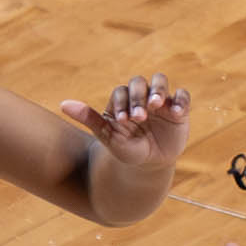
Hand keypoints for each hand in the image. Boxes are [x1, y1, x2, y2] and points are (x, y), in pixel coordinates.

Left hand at [61, 72, 191, 169]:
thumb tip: (63, 104)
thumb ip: (89, 118)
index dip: (122, 103)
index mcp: (122, 100)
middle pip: (140, 82)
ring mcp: (161, 102)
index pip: (121, 91)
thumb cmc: (126, 149)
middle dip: (139, 97)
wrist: (150, 164)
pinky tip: (176, 113)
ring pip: (160, 81)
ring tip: (157, 105)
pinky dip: (181, 101)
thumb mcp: (108, 136)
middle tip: (140, 117)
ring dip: (158, 90)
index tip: (124, 121)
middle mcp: (141, 96)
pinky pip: (183, 97)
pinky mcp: (179, 110)